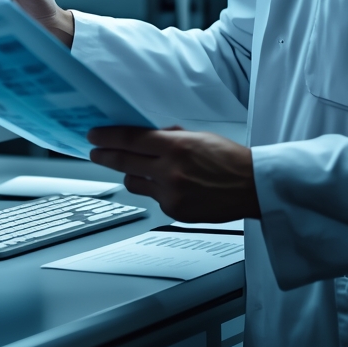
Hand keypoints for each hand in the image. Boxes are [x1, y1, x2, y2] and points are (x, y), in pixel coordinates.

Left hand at [88, 126, 259, 222]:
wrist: (252, 187)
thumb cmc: (231, 159)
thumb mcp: (199, 137)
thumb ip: (170, 137)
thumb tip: (147, 135)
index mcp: (177, 146)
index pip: (131, 139)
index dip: (108, 137)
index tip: (95, 135)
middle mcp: (170, 171)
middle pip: (124, 161)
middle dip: (105, 155)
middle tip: (95, 152)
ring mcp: (170, 194)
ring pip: (134, 182)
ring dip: (132, 174)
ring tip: (138, 169)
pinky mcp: (174, 211)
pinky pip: (153, 198)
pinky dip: (157, 190)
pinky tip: (172, 185)